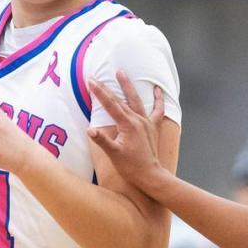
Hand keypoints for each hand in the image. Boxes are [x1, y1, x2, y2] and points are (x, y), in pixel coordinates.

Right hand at [86, 70, 164, 191]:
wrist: (150, 175)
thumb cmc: (130, 166)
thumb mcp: (113, 154)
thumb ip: (102, 140)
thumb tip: (89, 130)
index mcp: (126, 124)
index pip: (110, 104)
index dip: (99, 92)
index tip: (90, 80)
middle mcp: (137, 120)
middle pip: (120, 99)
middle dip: (108, 87)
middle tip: (97, 75)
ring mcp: (146, 122)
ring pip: (136, 100)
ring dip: (128, 86)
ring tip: (121, 73)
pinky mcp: (153, 127)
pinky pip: (158, 110)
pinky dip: (158, 100)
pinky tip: (157, 90)